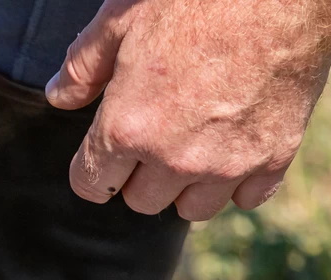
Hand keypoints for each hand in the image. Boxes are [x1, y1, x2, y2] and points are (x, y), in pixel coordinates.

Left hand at [46, 0, 330, 220]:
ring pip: (192, 209)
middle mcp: (172, 158)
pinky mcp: (272, 158)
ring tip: (198, 142)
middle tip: (158, 131)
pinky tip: (239, 145)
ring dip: (190, 185)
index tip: (106, 150)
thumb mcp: (122, 15)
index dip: (94, 168)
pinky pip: (247, 199)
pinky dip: (242, 181)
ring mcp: (225, 164)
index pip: (91, 185)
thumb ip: (85, 64)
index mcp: (126, 128)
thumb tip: (59, 97)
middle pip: (141, 201)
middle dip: (142, 174)